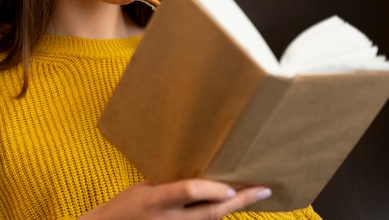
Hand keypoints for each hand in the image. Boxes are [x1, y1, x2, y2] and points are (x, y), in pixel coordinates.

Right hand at [79, 179, 271, 219]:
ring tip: (255, 192)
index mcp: (157, 200)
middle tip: (262, 190)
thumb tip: (198, 172)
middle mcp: (170, 219)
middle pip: (212, 212)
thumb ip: (170, 183)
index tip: (229, 185)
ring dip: (234, 207)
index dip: (211, 189)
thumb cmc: (126, 206)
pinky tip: (232, 204)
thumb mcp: (144, 187)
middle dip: (240, 201)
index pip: (189, 192)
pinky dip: (219, 214)